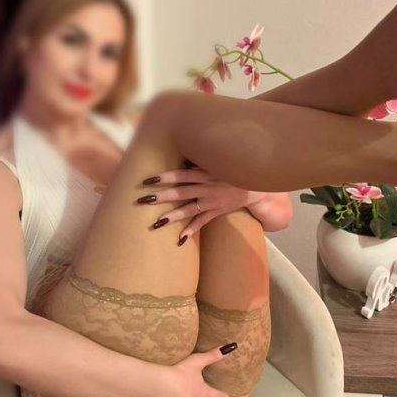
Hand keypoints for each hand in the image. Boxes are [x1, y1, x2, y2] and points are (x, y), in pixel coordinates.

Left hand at [134, 168, 254, 239]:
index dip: (165, 177)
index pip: (182, 174)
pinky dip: (192, 230)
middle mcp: (207, 187)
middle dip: (161, 196)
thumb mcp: (216, 163)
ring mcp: (212, 202)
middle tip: (143, 200)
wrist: (253, 186)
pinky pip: (202, 222)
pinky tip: (180, 239)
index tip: (148, 180)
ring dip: (173, 216)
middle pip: (181, 192)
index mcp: (206, 173)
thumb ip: (198, 162)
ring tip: (157, 222)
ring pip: (189, 209)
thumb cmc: (229, 171)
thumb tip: (178, 157)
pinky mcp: (216, 212)